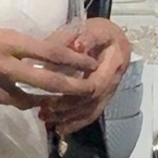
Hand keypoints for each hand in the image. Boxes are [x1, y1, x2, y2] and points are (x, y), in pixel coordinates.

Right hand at [0, 12, 98, 107]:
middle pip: (45, 81)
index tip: (90, 63)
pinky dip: (17, 100)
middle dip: (70, 87)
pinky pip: (5, 101)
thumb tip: (14, 46)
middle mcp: (2, 65)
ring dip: (44, 100)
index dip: (72, 60)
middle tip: (88, 90)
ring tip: (59, 100)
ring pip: (27, 98)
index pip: (48, 52)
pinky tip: (23, 100)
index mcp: (4, 40)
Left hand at [37, 16, 133, 137]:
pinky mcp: (102, 98)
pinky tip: (60, 128)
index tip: (52, 94)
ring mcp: (109, 92)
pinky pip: (92, 114)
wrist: (112, 38)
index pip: (96, 84)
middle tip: (44, 111)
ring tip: (46, 119)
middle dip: (67, 108)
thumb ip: (83, 37)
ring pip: (91, 110)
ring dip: (69, 118)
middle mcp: (114, 81)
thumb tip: (76, 46)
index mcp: (114, 63)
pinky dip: (76, 122)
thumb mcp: (91, 28)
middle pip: (92, 101)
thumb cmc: (98, 32)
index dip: (75, 93)